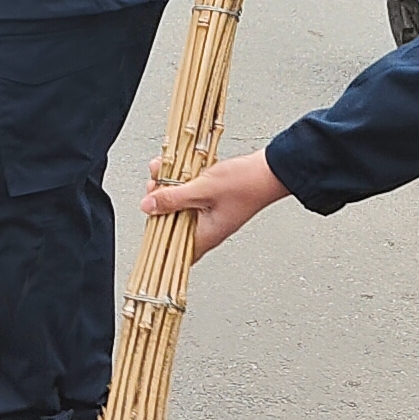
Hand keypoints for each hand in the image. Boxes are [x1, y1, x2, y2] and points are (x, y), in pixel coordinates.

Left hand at [142, 151, 284, 257]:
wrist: (271, 169)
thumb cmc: (245, 183)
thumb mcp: (202, 188)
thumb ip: (172, 198)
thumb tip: (149, 206)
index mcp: (205, 235)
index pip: (172, 250)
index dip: (155, 237)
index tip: (146, 219)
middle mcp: (207, 230)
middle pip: (171, 225)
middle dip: (159, 205)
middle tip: (154, 187)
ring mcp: (211, 217)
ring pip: (179, 209)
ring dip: (168, 191)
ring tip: (163, 173)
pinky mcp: (213, 203)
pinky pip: (190, 198)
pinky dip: (181, 185)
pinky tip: (177, 171)